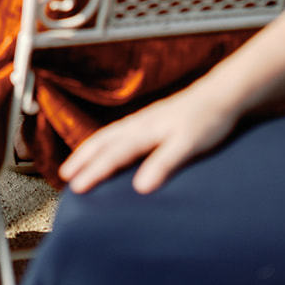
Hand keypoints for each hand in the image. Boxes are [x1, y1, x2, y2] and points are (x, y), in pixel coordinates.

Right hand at [60, 83, 238, 196]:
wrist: (220, 96)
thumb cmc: (207, 120)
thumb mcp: (188, 145)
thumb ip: (163, 163)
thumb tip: (140, 187)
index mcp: (144, 131)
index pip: (112, 155)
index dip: (93, 172)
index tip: (75, 188)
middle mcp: (138, 123)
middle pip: (103, 142)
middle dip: (82, 159)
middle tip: (64, 176)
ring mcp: (143, 120)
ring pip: (108, 135)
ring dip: (89, 150)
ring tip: (76, 163)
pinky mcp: (150, 120)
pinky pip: (118, 132)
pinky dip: (104, 141)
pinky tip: (107, 146)